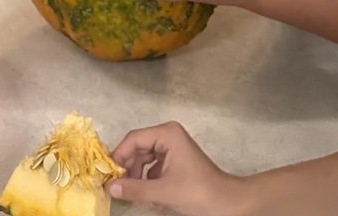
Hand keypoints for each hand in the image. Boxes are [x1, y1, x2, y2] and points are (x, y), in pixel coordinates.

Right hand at [109, 121, 242, 215]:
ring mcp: (173, 147)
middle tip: (117, 186)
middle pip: (138, 147)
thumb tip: (109, 188)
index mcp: (167, 134)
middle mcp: (169, 135)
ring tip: (132, 193)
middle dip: (128, 167)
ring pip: (145, 158)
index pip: (134, 139)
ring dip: (137, 175)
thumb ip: (135, 189)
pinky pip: (154, 165)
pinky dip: (148, 179)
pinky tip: (147, 194)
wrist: (229, 204)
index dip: (119, 156)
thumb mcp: (164, 192)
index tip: (108, 174)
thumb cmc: (198, 193)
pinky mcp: (177, 160)